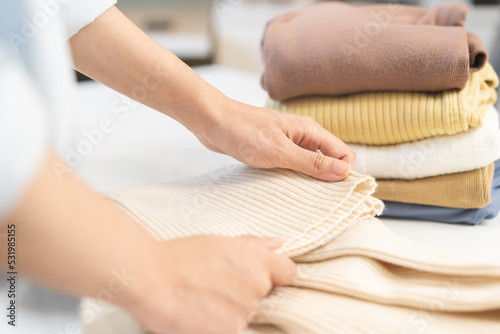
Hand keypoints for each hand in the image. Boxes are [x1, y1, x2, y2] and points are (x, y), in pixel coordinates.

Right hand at [123, 235, 295, 333]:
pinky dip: (220, 324)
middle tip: (219, 286)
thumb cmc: (179, 256)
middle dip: (248, 291)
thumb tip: (277, 244)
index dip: (276, 274)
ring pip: (248, 313)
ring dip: (233, 309)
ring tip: (206, 299)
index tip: (263, 277)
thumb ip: (252, 245)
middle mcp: (257, 285)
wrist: (150, 280)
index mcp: (257, 259)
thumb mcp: (217, 242)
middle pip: (265, 294)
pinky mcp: (231, 331)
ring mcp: (245, 311)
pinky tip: (202, 313)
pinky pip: (234, 329)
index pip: (288, 272)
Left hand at [195, 98, 355, 181]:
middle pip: (328, 160)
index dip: (343, 173)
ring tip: (297, 195)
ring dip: (307, 179)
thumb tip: (343, 172)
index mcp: (309, 130)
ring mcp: (288, 142)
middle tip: (316, 199)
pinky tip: (283, 187)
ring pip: (309, 164)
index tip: (336, 193)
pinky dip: (291, 176)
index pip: (343, 153)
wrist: (212, 121)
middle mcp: (302, 135)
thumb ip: (312, 162)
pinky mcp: (274, 150)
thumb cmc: (243, 131)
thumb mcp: (279, 151)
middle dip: (326, 179)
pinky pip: (292, 165)